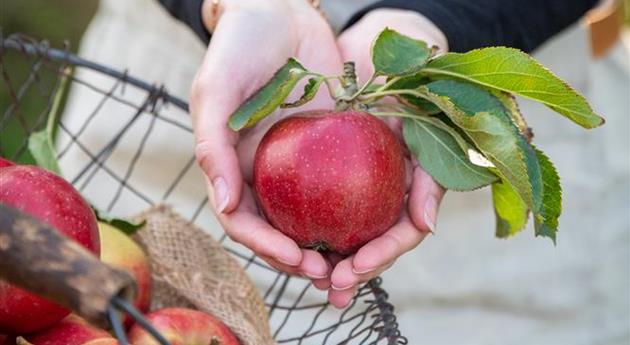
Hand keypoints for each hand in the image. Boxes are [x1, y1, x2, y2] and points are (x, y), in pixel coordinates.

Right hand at [190, 0, 342, 284]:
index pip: (245, 221)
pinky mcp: (333, 143)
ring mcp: (300, 161)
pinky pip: (348, 181)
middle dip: (302, 258)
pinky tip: (382, 222)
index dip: (266, 247)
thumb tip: (224, 205)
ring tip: (357, 264)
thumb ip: (213, 146)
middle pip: (282, 229)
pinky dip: (361, 207)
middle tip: (332, 275)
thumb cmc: (238, 46)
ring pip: (316, 215)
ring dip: (335, 244)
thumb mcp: (215, 90)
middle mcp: (267, 172)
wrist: (278, 10)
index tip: (296, 259)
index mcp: (234, 167)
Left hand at [326, 9, 448, 307]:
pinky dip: (300, 229)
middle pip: (368, 243)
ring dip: (325, 261)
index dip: (381, 255)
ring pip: (341, 234)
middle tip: (332, 286)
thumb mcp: (421, 125)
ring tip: (309, 276)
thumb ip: (429, 175)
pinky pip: (310, 208)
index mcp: (408, 189)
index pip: (400, 233)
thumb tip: (425, 225)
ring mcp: (353, 188)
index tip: (355, 266)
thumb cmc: (402, 85)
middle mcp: (381, 194)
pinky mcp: (321, 178)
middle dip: (352, 270)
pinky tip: (286, 242)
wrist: (367, 53)